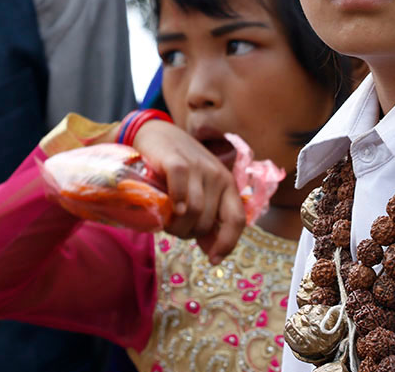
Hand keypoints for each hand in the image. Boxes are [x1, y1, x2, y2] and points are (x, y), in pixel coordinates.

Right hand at [131, 120, 245, 262]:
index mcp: (228, 185)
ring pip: (194, 210)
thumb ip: (207, 219)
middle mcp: (217, 176)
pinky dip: (175, 201)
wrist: (157, 135)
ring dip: (177, 225)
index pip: (237, 219)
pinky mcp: (176, 160)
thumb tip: (213, 252)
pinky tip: (169, 207)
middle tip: (174, 229)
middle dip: (189, 234)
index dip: (228, 243)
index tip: (213, 259)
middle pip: (207, 222)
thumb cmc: (180, 169)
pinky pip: (180, 186)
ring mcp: (198, 167)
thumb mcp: (199, 192)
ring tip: (166, 221)